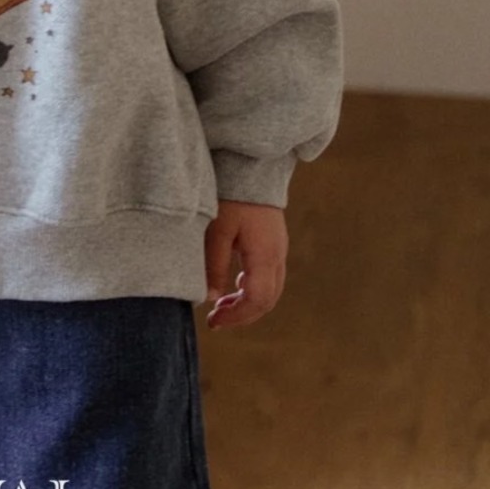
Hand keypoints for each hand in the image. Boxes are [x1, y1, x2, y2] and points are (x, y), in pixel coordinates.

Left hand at [204, 200, 287, 329]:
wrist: (251, 166)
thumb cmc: (232, 196)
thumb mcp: (217, 231)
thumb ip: (214, 265)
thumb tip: (210, 299)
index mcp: (264, 255)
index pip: (257, 300)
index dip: (236, 317)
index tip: (213, 321)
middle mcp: (277, 255)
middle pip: (267, 301)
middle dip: (242, 315)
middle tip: (215, 320)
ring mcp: (279, 249)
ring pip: (270, 290)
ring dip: (247, 303)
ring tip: (221, 306)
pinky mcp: (274, 243)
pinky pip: (269, 276)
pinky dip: (252, 288)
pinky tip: (234, 285)